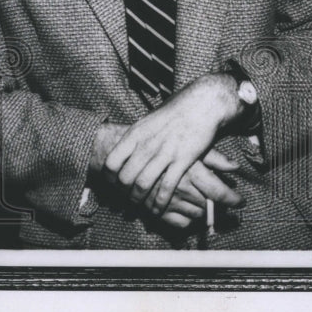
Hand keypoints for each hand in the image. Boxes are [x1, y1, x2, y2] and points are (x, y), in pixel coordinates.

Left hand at [102, 73, 243, 213]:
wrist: (203, 103)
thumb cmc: (176, 110)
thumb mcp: (150, 119)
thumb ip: (137, 136)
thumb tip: (125, 148)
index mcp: (136, 134)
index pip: (112, 162)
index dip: (109, 178)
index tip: (113, 184)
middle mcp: (147, 144)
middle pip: (125, 177)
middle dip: (123, 193)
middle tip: (124, 199)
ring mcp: (165, 153)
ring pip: (142, 184)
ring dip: (138, 199)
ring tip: (139, 205)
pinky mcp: (182, 160)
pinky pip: (166, 187)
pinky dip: (159, 202)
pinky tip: (158, 208)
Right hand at [155, 151, 243, 228]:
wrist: (134, 157)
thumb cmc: (167, 149)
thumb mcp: (192, 147)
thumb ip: (215, 158)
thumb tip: (236, 167)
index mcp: (192, 171)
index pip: (219, 192)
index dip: (233, 200)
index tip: (241, 202)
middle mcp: (182, 188)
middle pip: (209, 205)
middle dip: (218, 204)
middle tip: (220, 199)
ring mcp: (169, 201)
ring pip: (197, 215)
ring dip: (204, 211)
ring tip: (204, 202)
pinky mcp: (158, 211)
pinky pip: (181, 224)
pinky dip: (189, 220)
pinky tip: (190, 210)